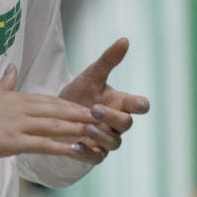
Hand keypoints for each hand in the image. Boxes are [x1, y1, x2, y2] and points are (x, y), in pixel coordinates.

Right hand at [0, 65, 103, 162]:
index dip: (69, 104)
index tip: (85, 107)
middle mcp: (21, 109)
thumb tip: (12, 68)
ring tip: (96, 132)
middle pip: (56, 111)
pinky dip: (61, 147)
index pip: (49, 100)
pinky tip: (76, 150)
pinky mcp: (14, 142)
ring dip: (76, 129)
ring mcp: (19, 125)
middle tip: (100, 118)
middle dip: (79, 115)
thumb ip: (5, 82)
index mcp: (16, 97)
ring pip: (54, 126)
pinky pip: (43, 144)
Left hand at [59, 37, 149, 156]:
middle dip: (113, 117)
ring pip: (114, 142)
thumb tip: (124, 40)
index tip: (138, 104)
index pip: (140, 106)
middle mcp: (117, 123)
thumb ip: (108, 60)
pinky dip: (86, 152)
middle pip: (126, 123)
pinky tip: (75, 145)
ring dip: (101, 135)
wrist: (56, 114)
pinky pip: (95, 157)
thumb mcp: (91, 76)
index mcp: (121, 103)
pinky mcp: (93, 153)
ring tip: (87, 127)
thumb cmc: (80, 93)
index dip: (141, 105)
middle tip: (95, 109)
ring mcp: (107, 139)